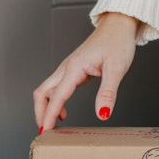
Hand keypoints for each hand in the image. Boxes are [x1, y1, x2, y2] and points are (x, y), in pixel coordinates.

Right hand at [33, 12, 139, 132]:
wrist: (118, 26)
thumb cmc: (118, 42)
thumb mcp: (116, 69)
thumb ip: (108, 93)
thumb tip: (103, 114)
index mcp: (74, 67)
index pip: (56, 96)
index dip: (49, 115)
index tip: (45, 131)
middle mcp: (67, 67)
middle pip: (42, 92)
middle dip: (40, 112)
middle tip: (45, 131)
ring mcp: (69, 68)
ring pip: (48, 89)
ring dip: (46, 107)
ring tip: (52, 125)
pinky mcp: (74, 69)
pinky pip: (58, 87)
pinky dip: (55, 101)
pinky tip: (64, 111)